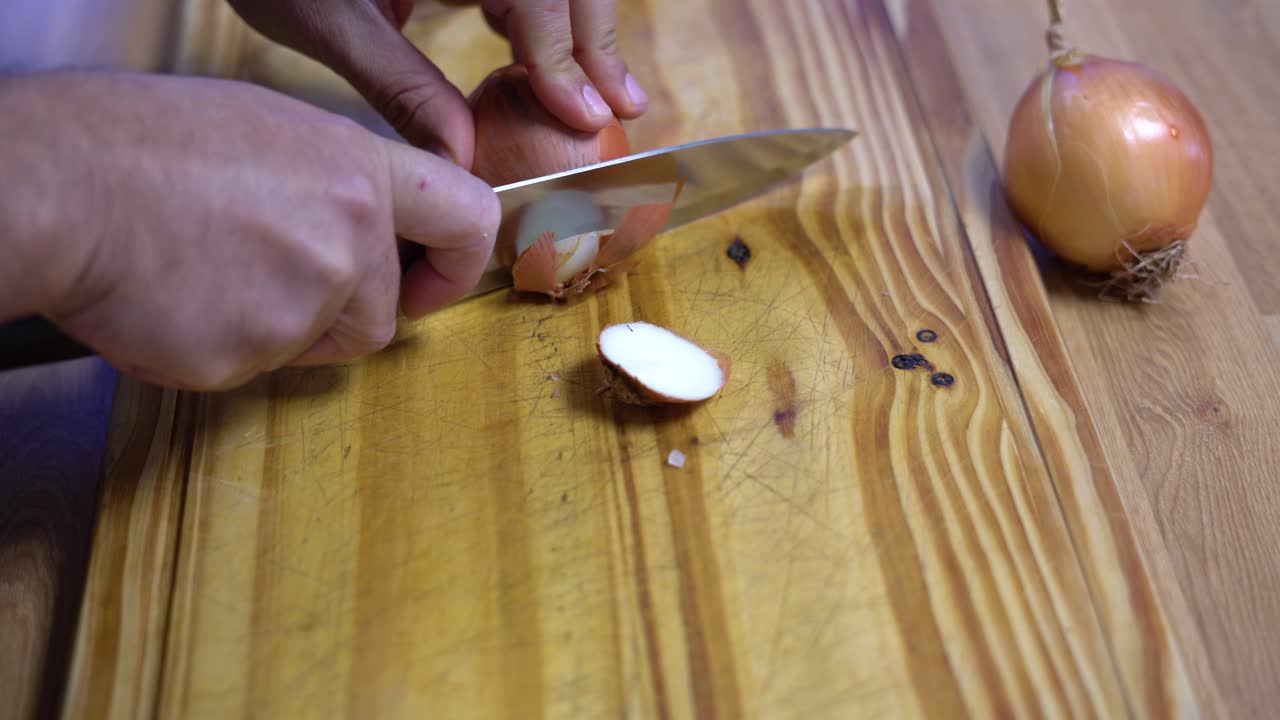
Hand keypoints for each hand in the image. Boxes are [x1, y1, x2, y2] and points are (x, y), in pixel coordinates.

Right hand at [0, 70, 497, 390]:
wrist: (62, 185)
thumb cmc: (147, 143)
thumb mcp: (272, 132)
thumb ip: (338, 186)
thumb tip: (366, 228)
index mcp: (360, 173)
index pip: (466, 219)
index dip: (457, 264)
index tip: (434, 284)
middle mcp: (348, 240)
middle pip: (379, 317)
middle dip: (335, 314)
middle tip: (263, 274)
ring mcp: (303, 303)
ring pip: (314, 346)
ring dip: (277, 329)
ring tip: (208, 271)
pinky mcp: (249, 355)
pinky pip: (251, 369)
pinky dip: (219, 348)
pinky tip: (177, 299)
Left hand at [226, 0, 647, 168]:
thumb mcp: (327, 20)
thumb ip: (399, 85)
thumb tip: (462, 156)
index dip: (562, 52)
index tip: (581, 113)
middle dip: (594, 40)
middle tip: (621, 107)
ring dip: (582, 31)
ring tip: (608, 94)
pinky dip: (547, 22)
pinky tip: (553, 66)